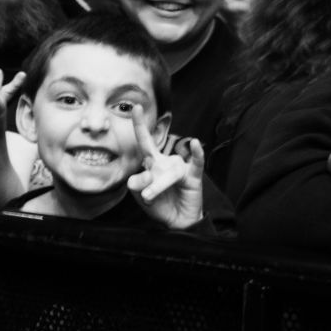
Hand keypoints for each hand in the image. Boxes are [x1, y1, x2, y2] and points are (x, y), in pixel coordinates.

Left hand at [127, 105, 203, 228]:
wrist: (178, 223)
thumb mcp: (143, 198)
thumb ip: (138, 187)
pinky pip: (196, 163)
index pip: (143, 143)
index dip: (139, 126)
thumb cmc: (161, 205)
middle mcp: (164, 162)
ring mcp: (179, 168)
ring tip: (148, 197)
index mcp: (152, 164)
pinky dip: (196, 153)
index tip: (135, 107)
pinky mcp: (193, 177)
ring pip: (166, 172)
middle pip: (150, 147)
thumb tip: (134, 180)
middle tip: (135, 108)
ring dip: (157, 185)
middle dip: (141, 127)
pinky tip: (195, 144)